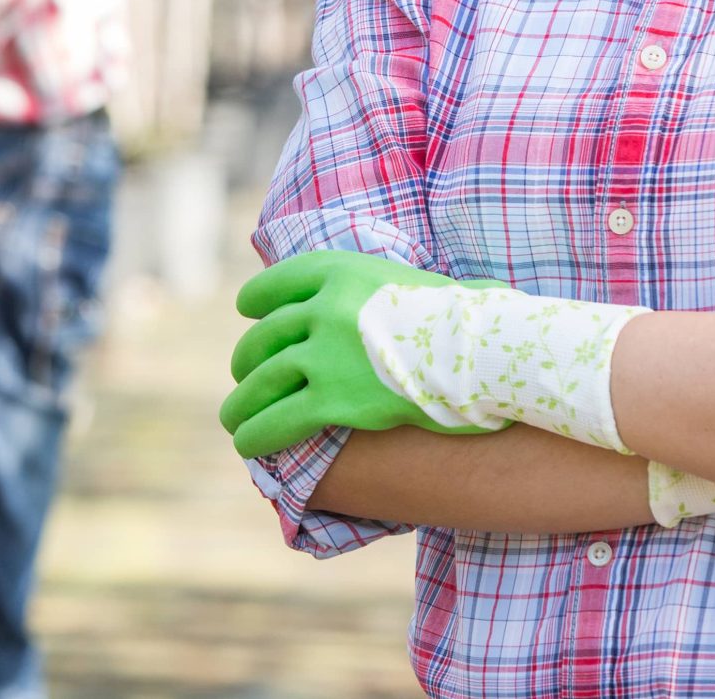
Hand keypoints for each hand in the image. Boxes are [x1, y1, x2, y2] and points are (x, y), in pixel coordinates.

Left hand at [218, 250, 507, 458]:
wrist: (482, 351)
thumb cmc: (466, 319)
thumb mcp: (413, 281)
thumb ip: (382, 288)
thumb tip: (392, 295)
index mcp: (341, 271)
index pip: (280, 283)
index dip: (258, 300)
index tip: (247, 311)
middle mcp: (324, 307)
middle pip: (266, 335)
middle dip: (247, 358)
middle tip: (241, 372)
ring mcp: (325, 353)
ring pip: (262, 379)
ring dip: (242, 401)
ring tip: (232, 418)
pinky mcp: (332, 398)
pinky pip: (279, 419)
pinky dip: (257, 433)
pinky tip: (247, 444)